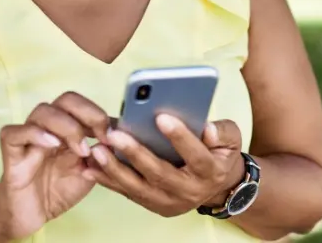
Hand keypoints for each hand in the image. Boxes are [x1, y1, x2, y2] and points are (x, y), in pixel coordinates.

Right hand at [0, 92, 112, 239]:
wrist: (32, 215)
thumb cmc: (59, 190)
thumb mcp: (90, 172)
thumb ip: (103, 154)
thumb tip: (120, 137)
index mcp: (68, 128)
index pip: (83, 104)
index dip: (100, 114)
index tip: (113, 135)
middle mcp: (48, 127)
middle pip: (65, 100)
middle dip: (88, 113)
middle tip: (100, 136)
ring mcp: (28, 138)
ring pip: (42, 111)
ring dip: (67, 126)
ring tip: (81, 150)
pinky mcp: (11, 153)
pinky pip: (13, 132)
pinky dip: (34, 133)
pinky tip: (52, 144)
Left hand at [85, 114, 245, 217]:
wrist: (218, 186)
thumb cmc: (220, 154)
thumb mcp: (231, 138)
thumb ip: (221, 131)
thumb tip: (207, 128)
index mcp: (210, 172)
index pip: (195, 155)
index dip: (180, 137)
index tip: (161, 116)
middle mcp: (189, 191)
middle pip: (160, 173)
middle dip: (135, 153)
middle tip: (114, 134)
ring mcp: (169, 202)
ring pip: (139, 187)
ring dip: (115, 169)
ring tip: (97, 150)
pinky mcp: (153, 204)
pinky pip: (128, 193)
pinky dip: (108, 180)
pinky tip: (90, 167)